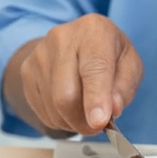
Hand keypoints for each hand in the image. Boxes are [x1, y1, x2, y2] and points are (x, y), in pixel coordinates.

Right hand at [2, 14, 143, 136]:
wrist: (76, 40)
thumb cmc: (109, 54)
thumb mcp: (130, 64)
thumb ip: (124, 86)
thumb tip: (112, 109)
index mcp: (95, 30)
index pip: (94, 69)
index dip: (96, 99)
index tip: (99, 122)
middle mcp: (62, 38)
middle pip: (66, 96)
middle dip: (83, 121)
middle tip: (97, 126)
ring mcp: (40, 55)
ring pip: (53, 108)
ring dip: (73, 122)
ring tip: (85, 111)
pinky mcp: (26, 71)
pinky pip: (42, 110)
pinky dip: (60, 119)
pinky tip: (70, 107)